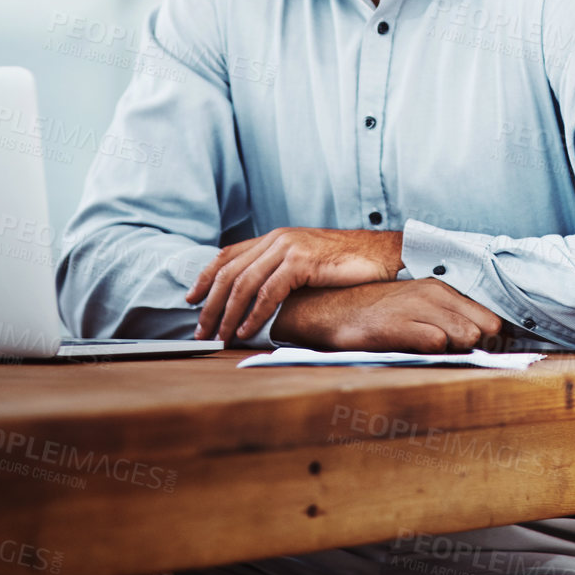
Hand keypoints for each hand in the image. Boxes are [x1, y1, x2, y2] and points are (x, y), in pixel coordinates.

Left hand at [186, 228, 403, 340]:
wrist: (383, 255)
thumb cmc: (349, 264)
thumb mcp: (308, 261)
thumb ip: (282, 270)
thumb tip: (258, 298)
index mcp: (275, 236)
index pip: (228, 255)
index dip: (205, 278)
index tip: (191, 300)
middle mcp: (277, 238)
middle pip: (230, 272)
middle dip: (210, 305)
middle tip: (202, 331)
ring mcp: (288, 247)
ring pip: (244, 284)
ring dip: (227, 315)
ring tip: (220, 337)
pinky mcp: (301, 261)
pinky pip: (268, 292)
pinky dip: (253, 315)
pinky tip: (246, 330)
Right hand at [270, 280, 504, 352]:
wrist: (327, 310)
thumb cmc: (376, 314)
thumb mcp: (415, 308)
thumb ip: (447, 321)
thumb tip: (482, 344)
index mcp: (441, 289)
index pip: (491, 317)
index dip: (493, 340)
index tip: (487, 353)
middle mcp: (434, 293)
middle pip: (486, 328)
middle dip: (478, 347)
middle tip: (458, 357)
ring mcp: (416, 308)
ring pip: (467, 334)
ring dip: (457, 351)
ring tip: (435, 355)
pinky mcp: (397, 325)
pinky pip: (436, 343)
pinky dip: (434, 355)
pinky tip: (416, 355)